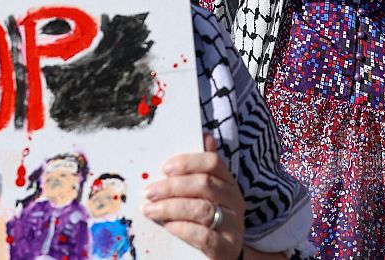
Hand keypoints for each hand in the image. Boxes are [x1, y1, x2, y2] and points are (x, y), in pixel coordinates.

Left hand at [144, 135, 243, 258]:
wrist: (225, 256)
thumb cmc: (210, 220)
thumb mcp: (208, 194)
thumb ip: (202, 169)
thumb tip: (205, 136)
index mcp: (229, 183)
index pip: (213, 163)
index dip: (188, 162)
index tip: (164, 168)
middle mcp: (235, 201)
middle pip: (205, 184)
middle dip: (172, 186)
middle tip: (149, 192)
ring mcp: (233, 225)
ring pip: (202, 209)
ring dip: (171, 207)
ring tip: (150, 210)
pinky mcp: (226, 248)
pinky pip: (204, 235)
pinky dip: (183, 229)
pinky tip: (168, 227)